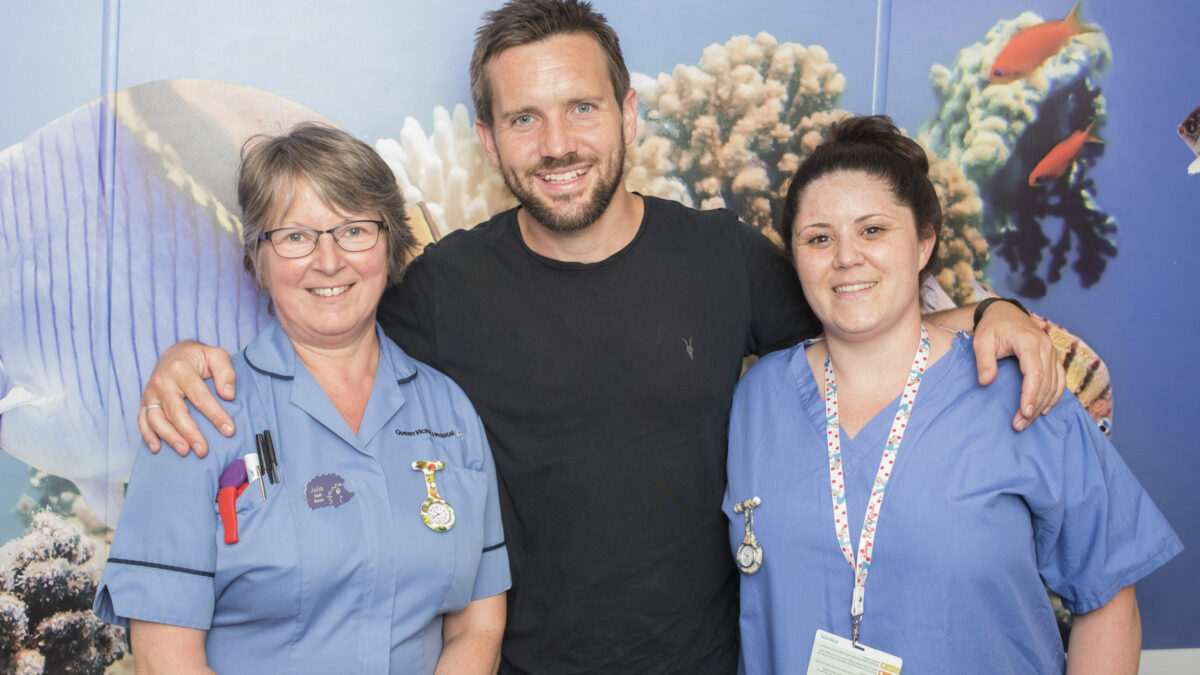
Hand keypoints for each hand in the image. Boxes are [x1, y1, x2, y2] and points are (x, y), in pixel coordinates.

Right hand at [139, 341, 236, 455]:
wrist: (174, 354)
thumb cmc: (198, 358)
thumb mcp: (216, 356)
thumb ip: (225, 372)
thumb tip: (228, 395)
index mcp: (181, 369)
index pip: (200, 396)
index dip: (215, 415)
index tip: (229, 430)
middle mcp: (162, 382)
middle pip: (176, 412)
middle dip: (191, 433)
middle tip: (204, 450)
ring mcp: (151, 393)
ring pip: (156, 419)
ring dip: (170, 438)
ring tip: (185, 451)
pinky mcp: (145, 402)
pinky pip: (142, 420)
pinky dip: (148, 435)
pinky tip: (157, 448)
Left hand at [972, 301, 1063, 430]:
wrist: (1004, 312)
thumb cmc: (992, 327)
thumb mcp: (981, 340)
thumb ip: (984, 361)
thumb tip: (986, 382)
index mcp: (1028, 341)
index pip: (1035, 373)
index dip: (1031, 395)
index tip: (1023, 413)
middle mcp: (1045, 346)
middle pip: (1046, 382)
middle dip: (1034, 405)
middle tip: (1020, 425)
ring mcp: (1052, 351)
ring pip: (1055, 383)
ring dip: (1043, 404)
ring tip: (1028, 421)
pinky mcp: (1053, 356)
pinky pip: (1059, 379)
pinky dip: (1055, 395)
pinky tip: (1045, 409)